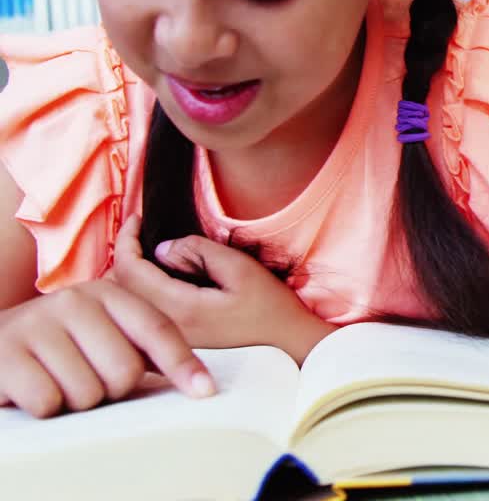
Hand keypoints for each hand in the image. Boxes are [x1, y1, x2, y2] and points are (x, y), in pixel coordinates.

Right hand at [0, 279, 215, 418]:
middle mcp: (74, 301)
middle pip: (125, 372)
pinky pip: (49, 402)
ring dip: (75, 399)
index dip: (183, 364)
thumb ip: (146, 348)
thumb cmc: (60, 343)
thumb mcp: (104, 332)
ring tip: (57, 378)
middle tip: (86, 375)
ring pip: (88, 393)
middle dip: (110, 388)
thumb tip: (199, 382)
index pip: (157, 330)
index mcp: (107, 294)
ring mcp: (37, 324)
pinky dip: (44, 405)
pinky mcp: (6, 355)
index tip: (204, 392)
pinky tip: (33, 386)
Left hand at [107, 217, 335, 363]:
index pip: (130, 270)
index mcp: (179, 308)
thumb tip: (163, 248)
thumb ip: (199, 252)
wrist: (290, 348)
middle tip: (139, 233)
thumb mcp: (240, 269)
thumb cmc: (271, 308)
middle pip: (120, 288)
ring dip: (129, 275)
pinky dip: (139, 293)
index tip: (137, 219)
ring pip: (128, 304)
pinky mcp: (176, 345)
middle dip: (124, 255)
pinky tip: (157, 280)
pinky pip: (142, 316)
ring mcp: (169, 340)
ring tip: (146, 253)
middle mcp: (166, 328)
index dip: (126, 239)